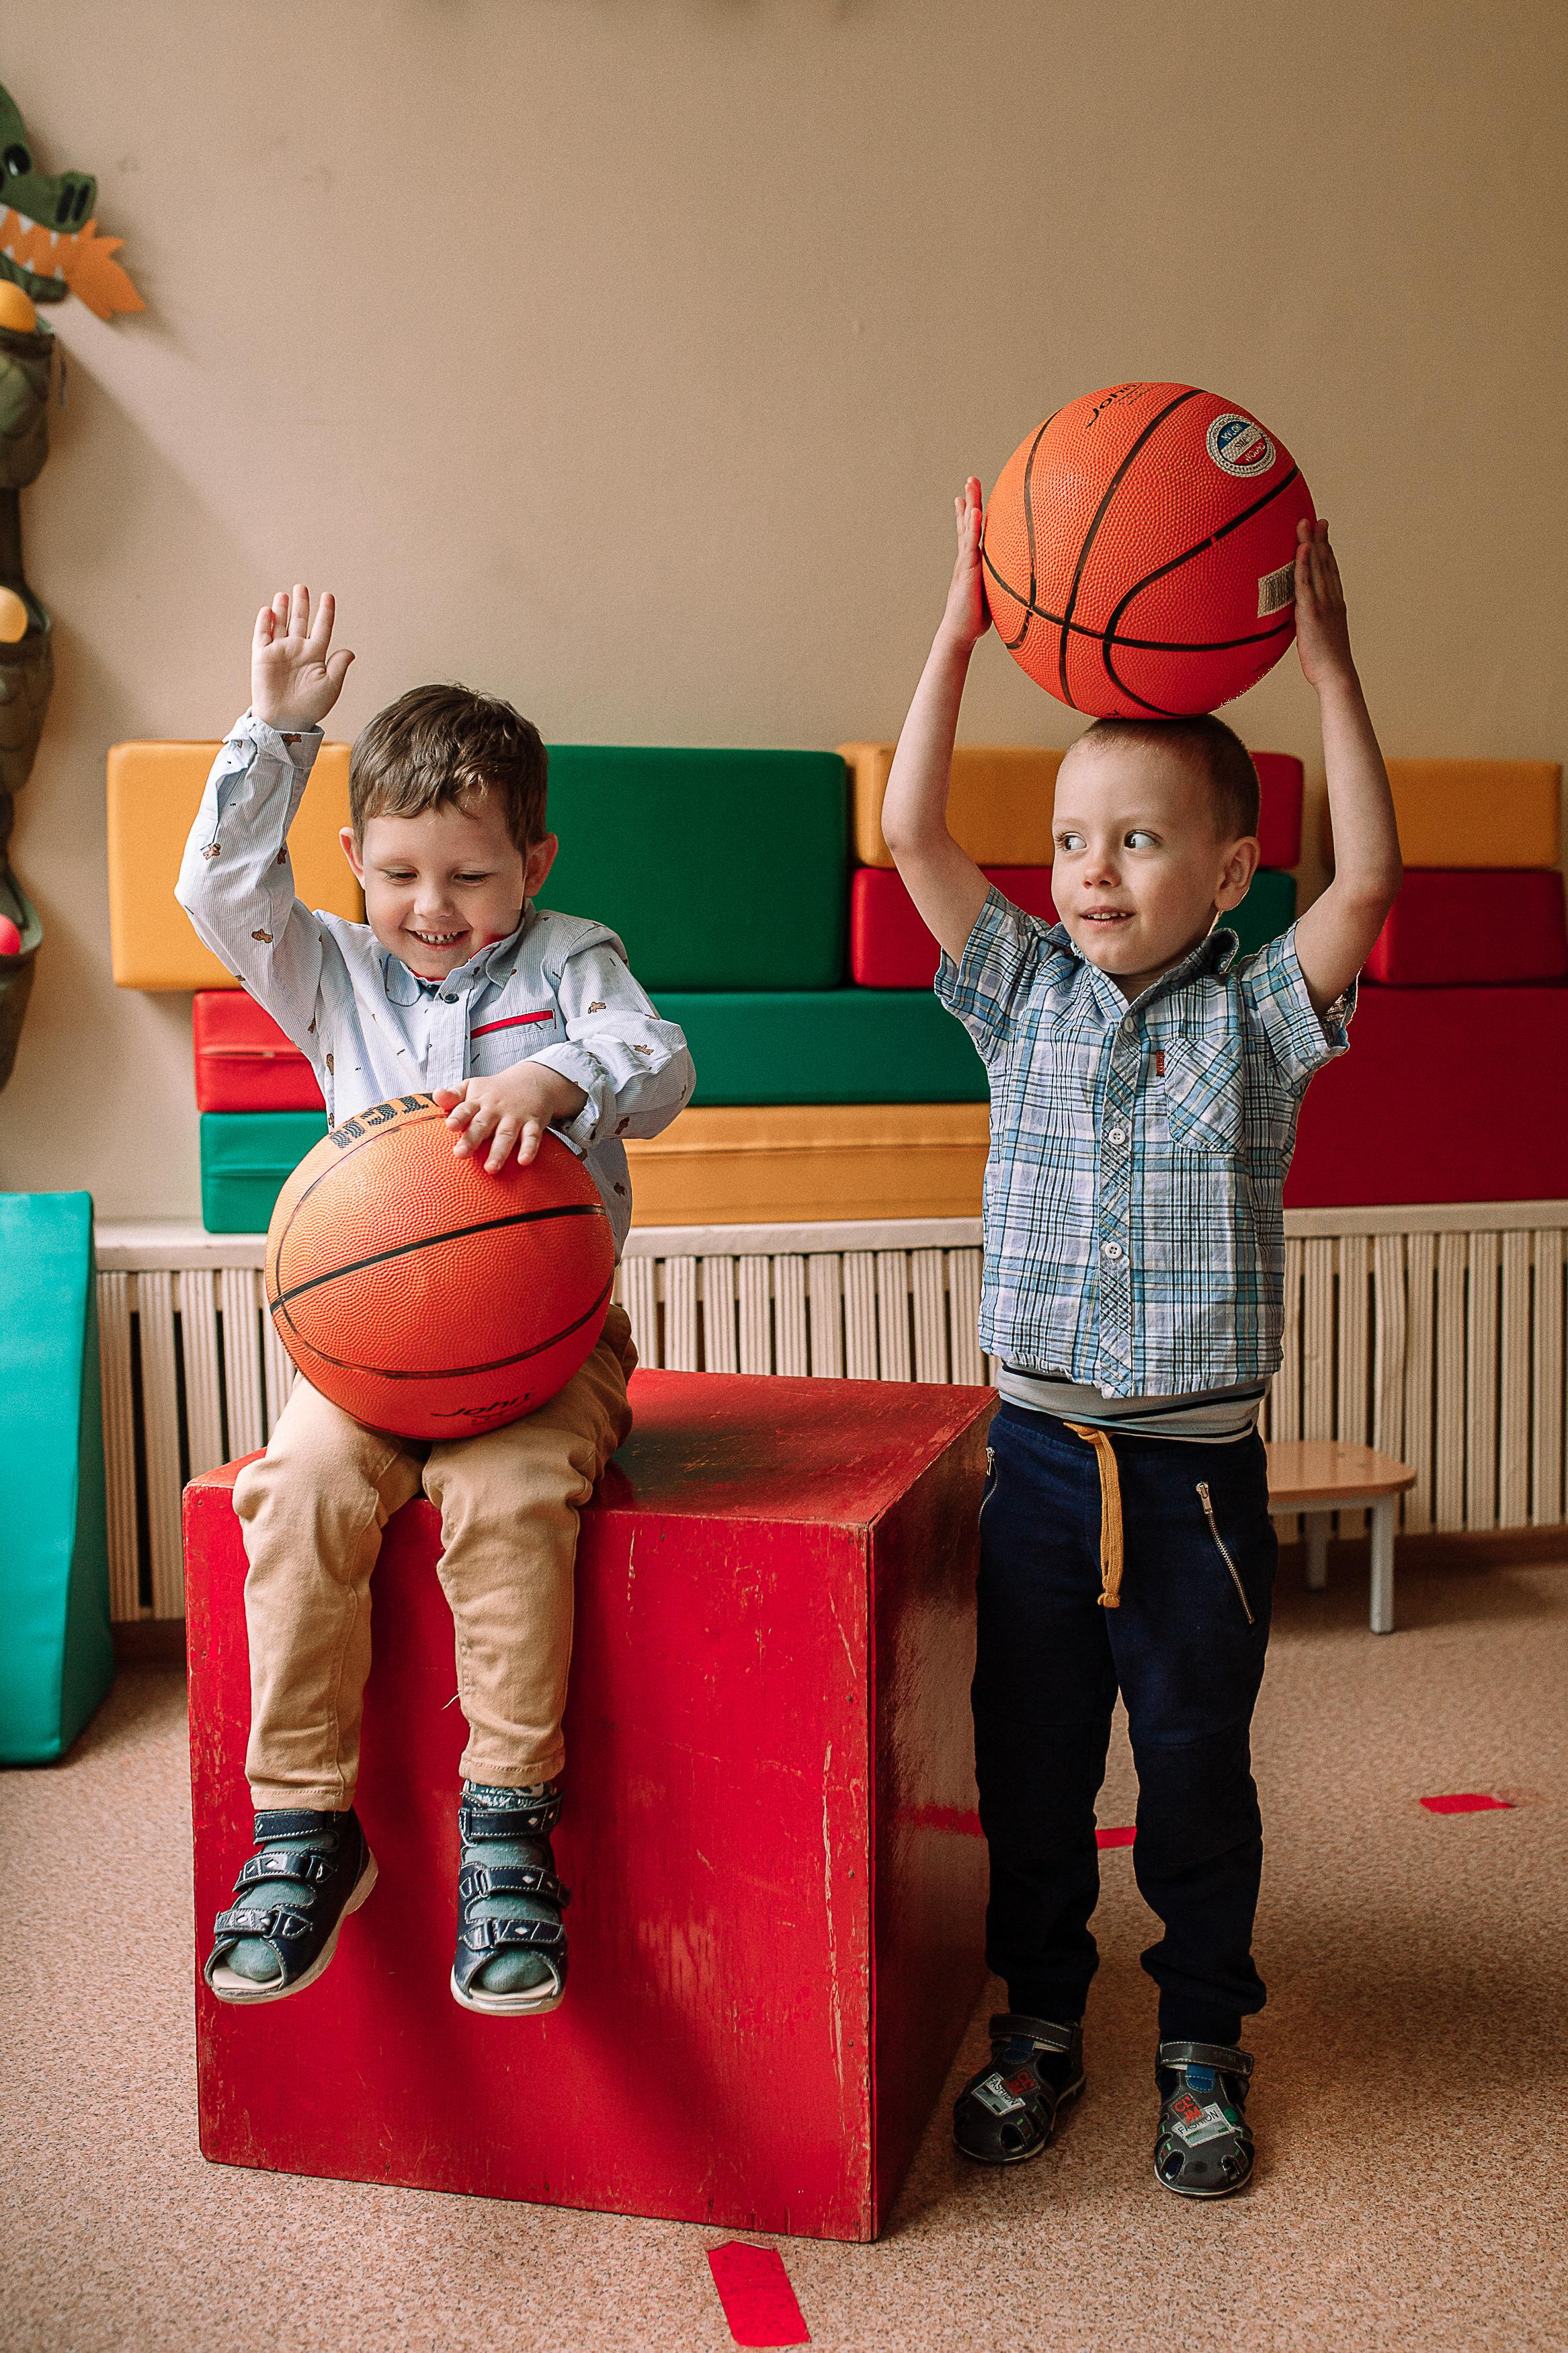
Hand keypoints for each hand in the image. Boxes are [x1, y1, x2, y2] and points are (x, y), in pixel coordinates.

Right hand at [252, 585, 353, 730]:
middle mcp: (298, 650)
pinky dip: (264, 622)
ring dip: (282, 609)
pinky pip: (262, 635)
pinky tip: (268, 610)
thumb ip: (338, 666)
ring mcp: (280, 651)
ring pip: (281, 624)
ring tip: (284, 595)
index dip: (325, 612)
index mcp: (316, 655)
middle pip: (300, 621)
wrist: (286, 721)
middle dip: (301, 604)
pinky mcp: (263, 656)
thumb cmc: (310, 707)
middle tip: (301, 587)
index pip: (322, 628)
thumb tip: (349, 651)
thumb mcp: (331, 686)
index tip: (328, 596)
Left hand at [435, 1062, 587, 1173]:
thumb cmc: (494, 1090)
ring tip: (490, 1169)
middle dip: (472, 1139)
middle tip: (460, 1154)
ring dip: (499, 1152)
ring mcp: (515, 1117)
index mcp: (478, 1101)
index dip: (458, 1117)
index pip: (466, 1108)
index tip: (450, 1126)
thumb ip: (453, 1095)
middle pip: (483, 1124)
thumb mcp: (472, 1087)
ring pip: (506, 1134)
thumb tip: (436, 1095)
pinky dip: (529, 1149)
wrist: (532, 1080)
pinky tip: (523, 1161)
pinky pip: (532, 1137)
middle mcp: (496, 1109)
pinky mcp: (533, 1123)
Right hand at [938, 477, 990, 651]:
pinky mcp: (967, 571)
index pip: (972, 533)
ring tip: (969, 485)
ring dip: (970, 505)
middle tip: (970, 479)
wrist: (961, 633)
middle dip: (969, 500)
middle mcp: (967, 558)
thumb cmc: (977, 617)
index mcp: (973, 562)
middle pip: (968, 523)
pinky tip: (975, 512)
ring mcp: (965, 563)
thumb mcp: (994, 593)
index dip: (970, 514)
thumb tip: (1025, 581)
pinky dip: (972, 527)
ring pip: (968, 528)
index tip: (970, 497)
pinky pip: (970, 545)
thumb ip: (1004, 581)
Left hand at [1293, 518, 1354, 692]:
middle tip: (1315, 519)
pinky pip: (1305, 584)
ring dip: (1310, 544)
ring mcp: (1323, 604)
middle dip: (1320, 539)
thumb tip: (1302, 618)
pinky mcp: (1311, 613)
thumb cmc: (1327, 662)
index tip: (1323, 532)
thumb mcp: (1321, 636)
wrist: (1336, 676)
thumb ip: (1314, 621)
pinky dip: (1303, 565)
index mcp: (1336, 604)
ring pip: (1316, 568)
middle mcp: (1332, 599)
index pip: (1331, 571)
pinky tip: (1301, 549)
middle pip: (1325, 563)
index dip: (1327, 550)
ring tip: (1305, 524)